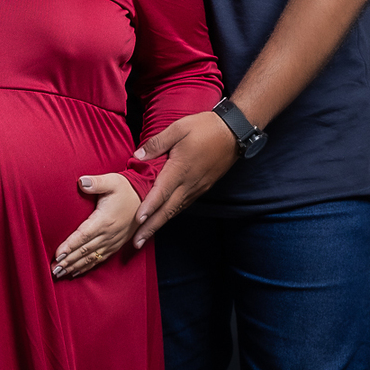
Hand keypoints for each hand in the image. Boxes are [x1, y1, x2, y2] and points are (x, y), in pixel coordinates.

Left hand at [52, 173, 141, 278]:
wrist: (146, 198)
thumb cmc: (126, 189)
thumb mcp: (112, 181)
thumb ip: (96, 182)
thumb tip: (81, 181)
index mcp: (104, 220)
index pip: (83, 236)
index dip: (70, 246)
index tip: (57, 255)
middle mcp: (108, 234)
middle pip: (85, 250)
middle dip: (68, 261)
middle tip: (54, 270)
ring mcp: (113, 241)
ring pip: (91, 257)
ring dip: (75, 266)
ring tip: (60, 274)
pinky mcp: (117, 244)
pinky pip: (100, 259)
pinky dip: (88, 267)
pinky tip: (76, 272)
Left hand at [131, 112, 237, 246]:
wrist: (234, 132)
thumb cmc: (205, 127)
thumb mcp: (178, 128)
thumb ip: (157, 143)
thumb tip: (138, 155)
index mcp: (180, 169)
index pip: (161, 192)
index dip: (149, 208)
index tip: (138, 221)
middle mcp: (189, 183)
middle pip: (167, 210)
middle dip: (151, 227)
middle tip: (136, 242)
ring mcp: (197, 187)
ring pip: (176, 210)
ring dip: (160, 224)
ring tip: (145, 235)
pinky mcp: (202, 187)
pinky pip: (184, 204)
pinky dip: (171, 214)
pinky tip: (163, 218)